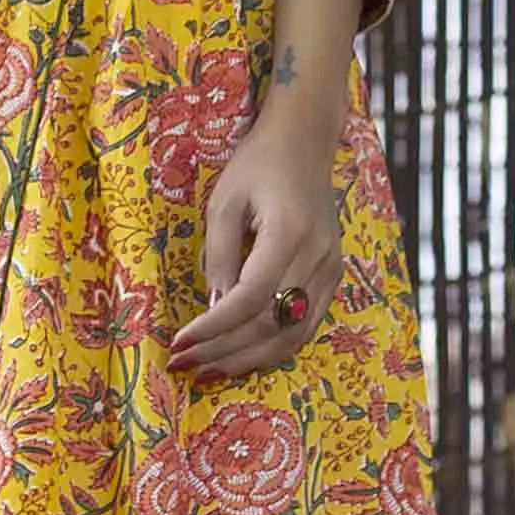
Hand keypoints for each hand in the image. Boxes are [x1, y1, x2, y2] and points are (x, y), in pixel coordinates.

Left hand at [168, 110, 343, 383]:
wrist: (304, 143)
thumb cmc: (257, 165)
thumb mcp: (224, 202)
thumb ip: (219, 256)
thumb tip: (214, 308)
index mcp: (290, 232)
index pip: (250, 298)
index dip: (214, 327)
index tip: (180, 342)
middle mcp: (318, 256)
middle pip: (272, 323)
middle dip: (225, 351)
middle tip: (186, 365)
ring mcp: (332, 269)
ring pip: (293, 334)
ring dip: (250, 360)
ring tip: (209, 371)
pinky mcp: (334, 275)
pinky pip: (306, 324)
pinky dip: (274, 347)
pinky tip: (243, 356)